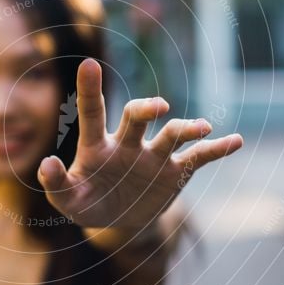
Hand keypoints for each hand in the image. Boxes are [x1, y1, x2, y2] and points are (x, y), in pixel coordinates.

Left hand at [37, 58, 242, 229]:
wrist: (118, 221)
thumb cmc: (86, 203)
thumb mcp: (67, 199)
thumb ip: (55, 183)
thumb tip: (47, 164)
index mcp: (97, 146)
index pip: (92, 111)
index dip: (90, 88)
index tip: (89, 64)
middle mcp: (128, 143)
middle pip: (137, 116)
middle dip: (147, 108)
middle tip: (159, 108)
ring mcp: (154, 156)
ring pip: (172, 134)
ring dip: (187, 128)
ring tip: (201, 129)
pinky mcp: (174, 172)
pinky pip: (199, 157)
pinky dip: (217, 149)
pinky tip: (236, 141)